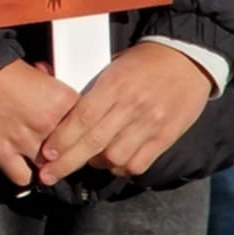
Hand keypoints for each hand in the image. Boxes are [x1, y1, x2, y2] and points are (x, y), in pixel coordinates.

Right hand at [0, 60, 78, 187]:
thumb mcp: (33, 70)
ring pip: (49, 168)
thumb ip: (51, 86)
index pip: (86, 125)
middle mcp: (48, 123)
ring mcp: (25, 141)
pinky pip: (23, 178)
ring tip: (40, 159)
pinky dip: (23, 175)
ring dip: (45, 165)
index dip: (79, 130)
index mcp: (61, 99)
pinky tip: (20, 166)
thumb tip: (55, 90)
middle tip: (59, 151)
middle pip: (71, 151)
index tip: (74, 133)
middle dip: (66, 152)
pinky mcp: (2, 153)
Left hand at [36, 42, 212, 184]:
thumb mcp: (112, 64)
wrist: (187, 58)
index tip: (46, 154)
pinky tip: (114, 163)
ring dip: (97, 164)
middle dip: (67, 162)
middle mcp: (130, 107)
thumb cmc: (142, 60)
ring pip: (116, 157)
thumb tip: (57, 95)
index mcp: (113, 85)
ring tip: (86, 161)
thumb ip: (90, 85)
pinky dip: (122, 168)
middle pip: (94, 142)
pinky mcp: (166, 137)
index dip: (62, 139)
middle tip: (48, 175)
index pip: (82, 117)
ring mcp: (150, 124)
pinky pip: (140, 163)